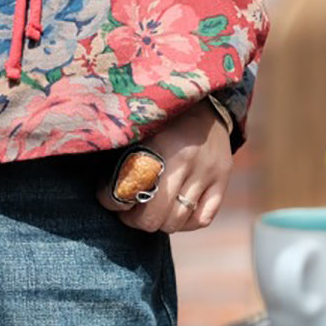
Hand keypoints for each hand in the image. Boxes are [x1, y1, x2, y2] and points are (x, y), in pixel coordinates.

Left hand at [97, 100, 232, 233]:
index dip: (112, 199)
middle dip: (133, 219)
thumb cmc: (165, 114)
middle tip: (124, 212)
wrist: (207, 101)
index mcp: (160, 143)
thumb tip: (103, 180)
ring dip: (157, 223)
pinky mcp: (222, 180)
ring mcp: (207, 173)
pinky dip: (185, 224)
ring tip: (145, 214)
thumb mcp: (143, 123)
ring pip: (177, 220)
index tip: (105, 196)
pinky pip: (202, 218)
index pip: (132, 187)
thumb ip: (126, 149)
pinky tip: (172, 215)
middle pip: (155, 213)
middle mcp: (186, 161)